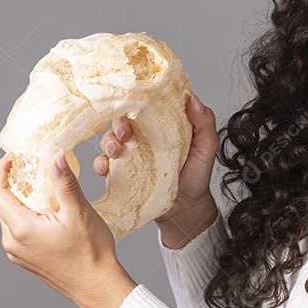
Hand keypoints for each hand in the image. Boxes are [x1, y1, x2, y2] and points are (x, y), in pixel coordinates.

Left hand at [0, 151, 136, 307]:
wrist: (97, 287)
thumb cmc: (91, 252)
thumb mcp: (79, 212)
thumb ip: (64, 182)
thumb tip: (55, 155)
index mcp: (21, 229)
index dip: (0, 170)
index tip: (14, 157)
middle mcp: (12, 243)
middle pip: (2, 203)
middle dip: (16, 183)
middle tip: (38, 169)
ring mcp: (17, 253)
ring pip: (11, 217)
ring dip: (24, 200)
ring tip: (49, 191)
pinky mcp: (26, 259)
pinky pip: (19, 230)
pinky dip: (29, 215)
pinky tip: (52, 213)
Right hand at [93, 92, 218, 226]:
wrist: (187, 208)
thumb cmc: (197, 173)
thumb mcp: (206, 147)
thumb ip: (204, 123)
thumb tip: (194, 99)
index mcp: (161, 125)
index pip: (145, 106)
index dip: (137, 101)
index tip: (136, 104)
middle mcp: (142, 136)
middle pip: (122, 121)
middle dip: (119, 124)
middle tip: (125, 133)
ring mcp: (130, 154)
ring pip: (110, 140)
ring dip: (108, 142)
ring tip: (116, 151)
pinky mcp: (121, 173)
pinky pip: (103, 164)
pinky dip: (100, 163)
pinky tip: (106, 167)